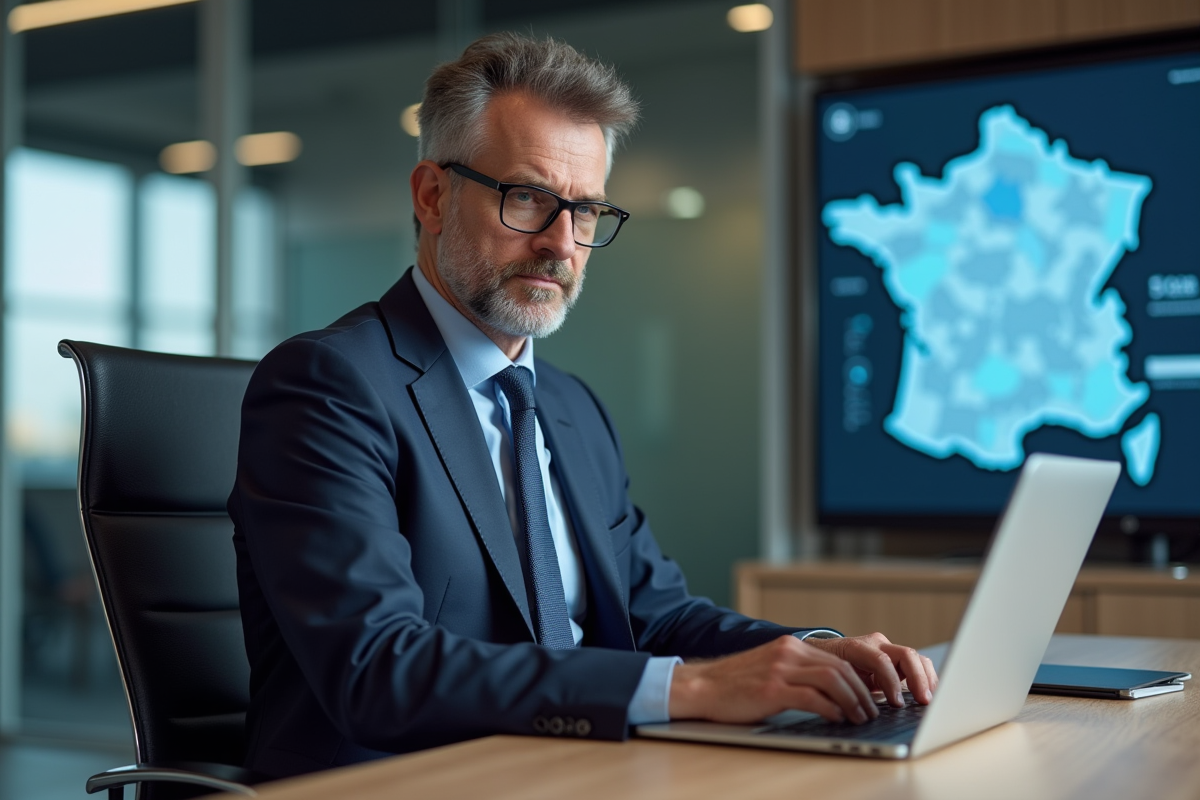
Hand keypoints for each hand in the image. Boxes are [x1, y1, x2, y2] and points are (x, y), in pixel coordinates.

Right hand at [668, 635, 879, 724]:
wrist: (702, 686)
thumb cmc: (735, 684)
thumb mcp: (771, 669)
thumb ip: (798, 673)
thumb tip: (831, 694)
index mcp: (790, 646)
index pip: (838, 660)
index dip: (860, 680)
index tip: (870, 698)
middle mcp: (788, 652)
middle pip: (841, 668)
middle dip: (863, 692)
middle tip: (872, 711)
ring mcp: (780, 669)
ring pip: (833, 680)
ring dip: (853, 701)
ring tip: (860, 718)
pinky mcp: (771, 689)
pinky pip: (812, 697)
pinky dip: (831, 709)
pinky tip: (837, 719)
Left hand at [805, 632, 938, 706]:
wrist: (824, 654)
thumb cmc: (828, 669)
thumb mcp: (833, 680)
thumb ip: (848, 691)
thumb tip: (859, 713)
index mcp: (856, 648)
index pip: (881, 661)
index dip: (891, 683)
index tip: (897, 704)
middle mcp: (875, 644)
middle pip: (906, 654)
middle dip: (918, 679)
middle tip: (924, 702)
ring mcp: (888, 648)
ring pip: (916, 658)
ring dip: (926, 680)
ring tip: (929, 700)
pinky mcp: (896, 658)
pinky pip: (917, 664)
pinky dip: (925, 679)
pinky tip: (927, 695)